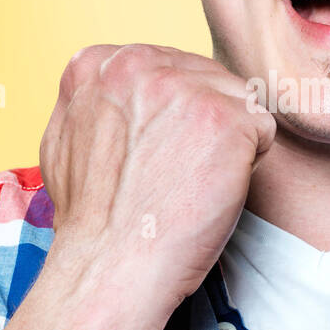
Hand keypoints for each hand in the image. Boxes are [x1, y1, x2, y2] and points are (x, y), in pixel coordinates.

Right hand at [39, 44, 275, 329]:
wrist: (110, 267)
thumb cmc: (94, 222)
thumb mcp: (66, 140)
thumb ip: (97, 100)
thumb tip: (125, 90)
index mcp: (98, 63)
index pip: (168, 68)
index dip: (173, 116)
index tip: (154, 154)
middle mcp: (138, 63)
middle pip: (206, 78)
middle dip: (204, 124)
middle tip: (176, 174)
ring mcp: (184, 86)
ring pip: (236, 100)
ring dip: (228, 141)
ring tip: (193, 180)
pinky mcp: (225, 117)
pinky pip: (262, 126)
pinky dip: (249, 162)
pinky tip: (215, 188)